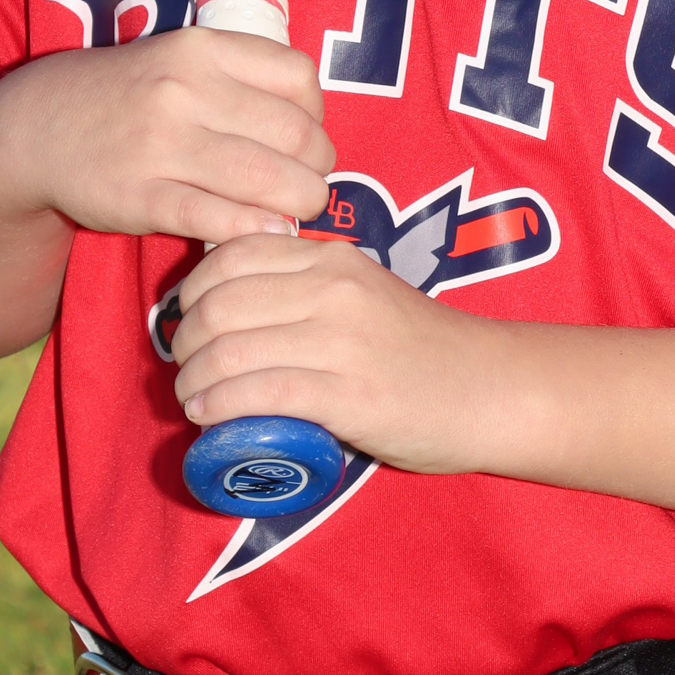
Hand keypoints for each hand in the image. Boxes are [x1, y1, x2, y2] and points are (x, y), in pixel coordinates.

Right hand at [0, 29, 334, 246]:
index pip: (299, 78)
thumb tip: (313, 127)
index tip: (305, 138)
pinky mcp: (141, 196)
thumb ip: (242, 79)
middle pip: (295, 134)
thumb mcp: (179, 59)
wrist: (35, 128)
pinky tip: (268, 233)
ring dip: (300, 203)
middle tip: (309, 184)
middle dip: (318, 168)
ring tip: (296, 211)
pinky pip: (218, 217)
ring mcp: (161, 144)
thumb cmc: (127, 96)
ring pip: (267, 179)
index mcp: (202, 49)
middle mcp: (185, 90)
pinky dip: (256, 229)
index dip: (317, 116)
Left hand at [169, 234, 492, 470]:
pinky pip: (259, 394)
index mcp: (332, 257)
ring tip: (191, 399)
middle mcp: (333, 289)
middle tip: (182, 368)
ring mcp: (342, 341)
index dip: (191, 291)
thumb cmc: (420, 347)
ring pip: (231, 351)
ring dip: (193, 381)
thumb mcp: (362, 291)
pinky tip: (208, 418)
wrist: (491, 389)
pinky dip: (220, 406)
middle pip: (220, 305)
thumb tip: (227, 296)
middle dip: (184, 341)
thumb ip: (307, 285)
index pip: (232, 256)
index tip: (186, 321)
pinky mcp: (349, 395)